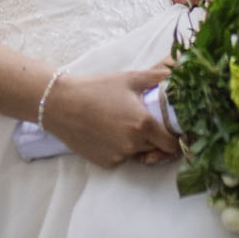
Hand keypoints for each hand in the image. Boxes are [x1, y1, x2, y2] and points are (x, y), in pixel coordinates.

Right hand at [44, 68, 179, 169]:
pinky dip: (119, 149)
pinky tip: (107, 132)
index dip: (175, 138)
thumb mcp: (129, 79)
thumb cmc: (96, 88)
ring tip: (121, 124)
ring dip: (137, 144)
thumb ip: (157, 78)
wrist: (61, 104)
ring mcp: (119, 156)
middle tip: (145, 123)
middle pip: (157, 149)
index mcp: (143, 124)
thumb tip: (177, 74)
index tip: (172, 130)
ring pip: (138, 154)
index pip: (172, 144)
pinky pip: (121, 158)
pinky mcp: (105, 163)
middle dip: (156, 140)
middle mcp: (133, 145)